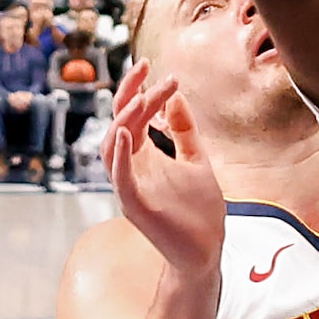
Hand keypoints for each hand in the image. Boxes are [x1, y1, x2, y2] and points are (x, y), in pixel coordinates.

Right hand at [105, 61, 223, 273]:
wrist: (206, 252)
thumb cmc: (199, 211)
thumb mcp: (196, 160)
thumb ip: (184, 130)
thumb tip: (177, 96)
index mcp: (143, 156)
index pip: (134, 115)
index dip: (143, 91)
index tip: (161, 70)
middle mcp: (131, 168)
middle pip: (118, 123)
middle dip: (129, 93)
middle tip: (144, 67)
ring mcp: (129, 187)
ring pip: (112, 147)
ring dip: (126, 118)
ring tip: (144, 95)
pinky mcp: (135, 206)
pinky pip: (120, 178)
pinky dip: (120, 154)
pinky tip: (127, 132)